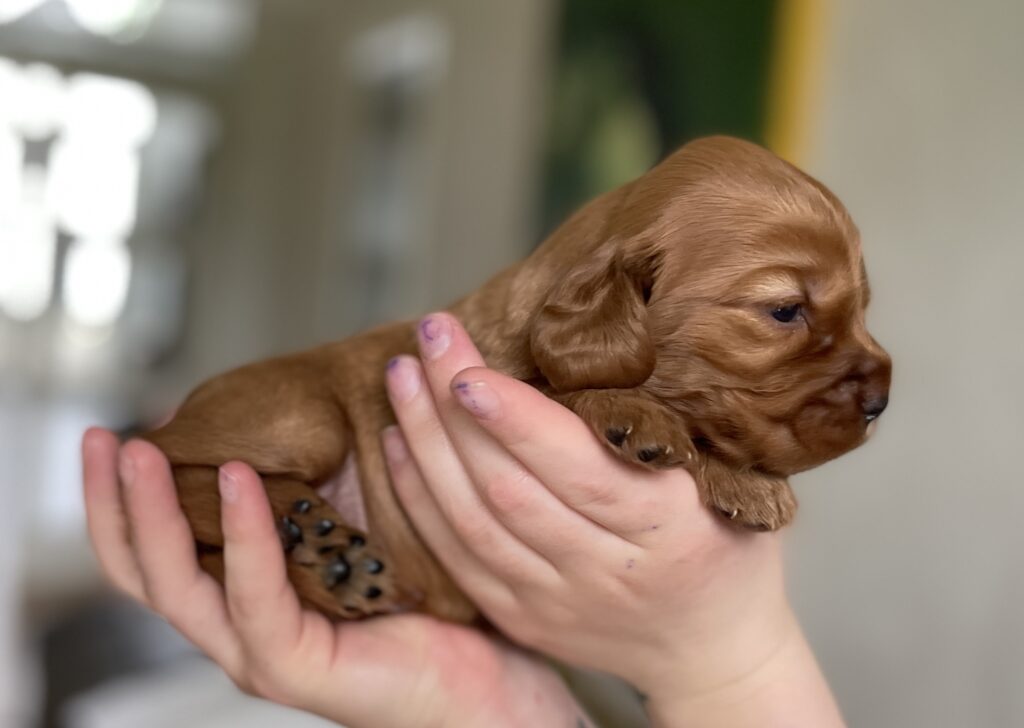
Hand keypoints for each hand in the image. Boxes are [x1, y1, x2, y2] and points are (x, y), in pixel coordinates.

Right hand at [81, 429, 589, 727]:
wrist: (486, 670)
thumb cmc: (423, 597)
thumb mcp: (351, 529)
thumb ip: (310, 493)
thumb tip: (289, 418)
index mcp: (242, 594)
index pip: (154, 549)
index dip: (121, 497)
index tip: (111, 435)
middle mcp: (236, 627)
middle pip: (142, 570)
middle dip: (114, 502)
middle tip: (105, 439)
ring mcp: (258, 653)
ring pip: (178, 586)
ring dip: (155, 512)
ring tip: (145, 452)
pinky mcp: (295, 667)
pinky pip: (255, 598)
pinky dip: (242, 536)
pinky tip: (240, 480)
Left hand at [384, 312, 844, 726]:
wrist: (712, 649)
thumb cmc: (725, 547)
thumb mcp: (731, 485)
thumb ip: (673, 430)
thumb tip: (616, 339)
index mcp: (669, 530)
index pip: (580, 474)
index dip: (518, 424)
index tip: (472, 372)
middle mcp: (607, 571)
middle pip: (511, 491)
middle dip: (455, 412)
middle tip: (429, 339)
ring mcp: (557, 601)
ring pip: (472, 524)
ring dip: (427, 446)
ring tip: (402, 378)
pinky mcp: (522, 615)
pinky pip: (456, 558)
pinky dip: (420, 499)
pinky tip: (397, 444)